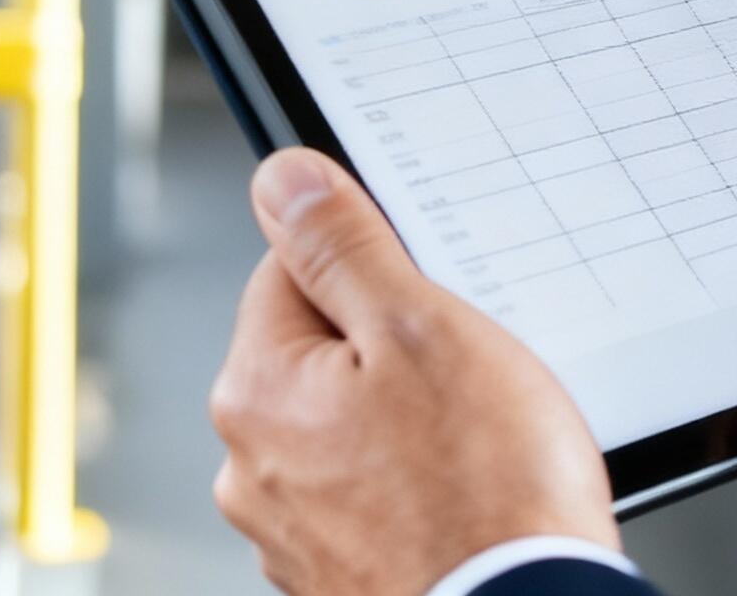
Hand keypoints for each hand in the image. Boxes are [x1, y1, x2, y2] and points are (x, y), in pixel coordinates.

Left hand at [209, 149, 617, 595]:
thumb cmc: (484, 492)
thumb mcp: (422, 327)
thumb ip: (342, 244)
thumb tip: (282, 181)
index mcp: (256, 391)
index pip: (291, 268)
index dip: (373, 268)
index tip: (426, 297)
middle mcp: (252, 467)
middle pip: (322, 350)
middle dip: (393, 348)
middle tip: (464, 373)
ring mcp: (292, 530)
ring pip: (353, 423)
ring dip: (406, 420)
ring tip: (474, 442)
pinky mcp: (338, 572)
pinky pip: (374, 491)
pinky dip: (415, 484)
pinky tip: (466, 490)